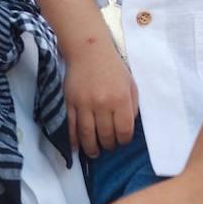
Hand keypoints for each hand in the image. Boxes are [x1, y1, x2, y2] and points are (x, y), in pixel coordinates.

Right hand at [65, 41, 138, 156]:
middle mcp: (102, 103)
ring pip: (88, 135)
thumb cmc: (113, 67)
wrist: (89, 50)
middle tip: (109, 147)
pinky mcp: (70, 102)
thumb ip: (132, 106)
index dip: (124, 140)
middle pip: (106, 135)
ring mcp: (84, 104)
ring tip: (94, 153)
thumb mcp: (130, 84)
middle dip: (109, 145)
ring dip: (92, 148)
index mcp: (120, 99)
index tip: (122, 141)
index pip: (124, 130)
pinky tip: (77, 148)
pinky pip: (72, 126)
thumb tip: (128, 127)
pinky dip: (74, 140)